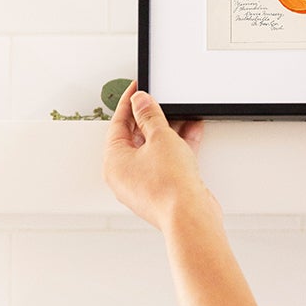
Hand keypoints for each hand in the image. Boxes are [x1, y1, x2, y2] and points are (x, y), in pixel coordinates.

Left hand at [102, 81, 218, 232]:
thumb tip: (140, 101)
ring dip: (168, 131)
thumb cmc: (169, 186)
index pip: (118, 124)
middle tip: (159, 100)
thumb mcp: (160, 137)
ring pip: (153, 149)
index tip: (137, 89)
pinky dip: (177, 147)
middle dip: (150, 117)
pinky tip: (191, 132)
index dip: (128, 103)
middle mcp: (125, 174)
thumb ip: (150, 115)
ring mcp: (144, 183)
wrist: (189, 215)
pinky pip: (167, 161)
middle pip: (135, 137)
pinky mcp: (163, 189)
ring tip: (181, 113)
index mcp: (114, 162)